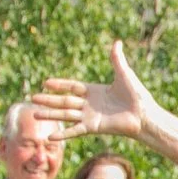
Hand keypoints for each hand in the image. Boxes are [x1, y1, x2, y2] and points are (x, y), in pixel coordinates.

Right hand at [35, 40, 152, 140]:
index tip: (45, 82)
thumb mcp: (124, 74)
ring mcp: (90, 117)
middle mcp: (89, 104)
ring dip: (50, 115)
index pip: (72, 87)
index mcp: (95, 91)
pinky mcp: (93, 127)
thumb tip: (117, 42)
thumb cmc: (137, 96)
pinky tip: (50, 136)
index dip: (59, 85)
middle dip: (48, 100)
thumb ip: (117, 59)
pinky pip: (75, 131)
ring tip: (35, 113)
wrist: (145, 115)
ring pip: (65, 115)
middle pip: (64, 101)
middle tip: (32, 98)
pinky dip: (63, 134)